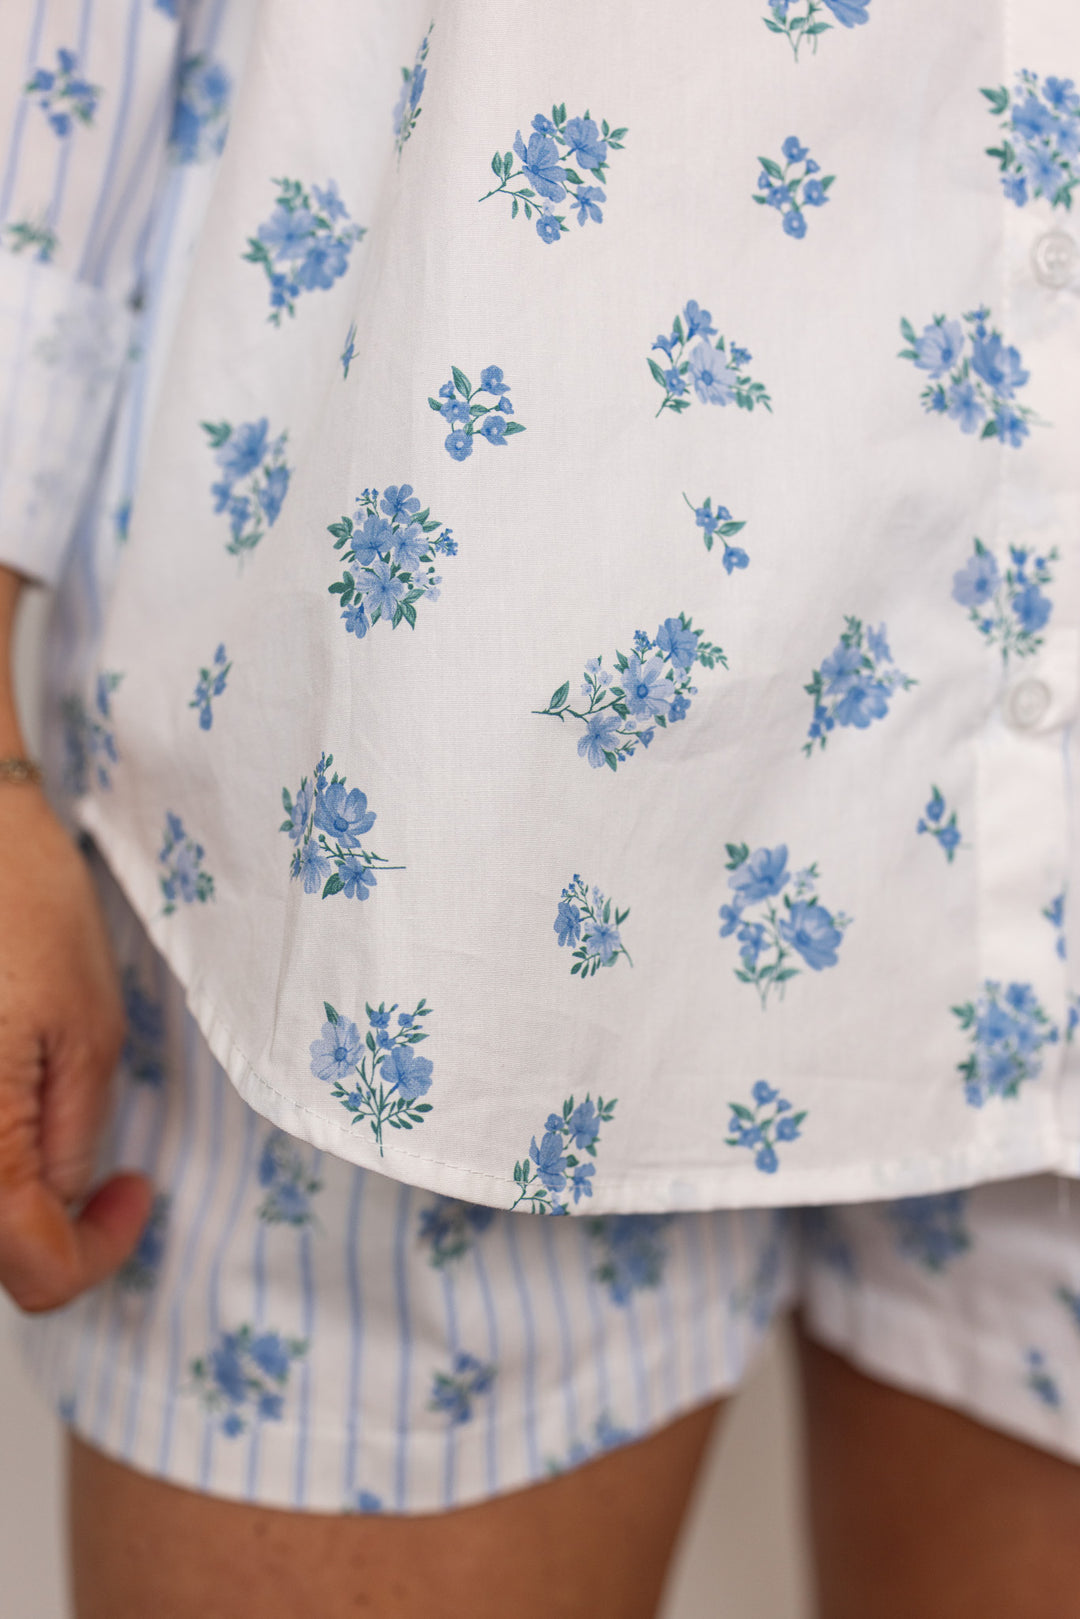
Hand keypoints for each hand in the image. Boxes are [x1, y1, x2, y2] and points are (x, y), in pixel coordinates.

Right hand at [0, 786, 153, 1310]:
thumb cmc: (23, 905)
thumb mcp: (88, 1031)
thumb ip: (71, 1140)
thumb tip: (62, 1206)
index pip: (36, 1274)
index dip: (103, 1248)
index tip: (139, 1189)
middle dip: (51, 1227)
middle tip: (106, 1174)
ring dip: (13, 1194)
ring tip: (53, 1121)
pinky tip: (13, 1091)